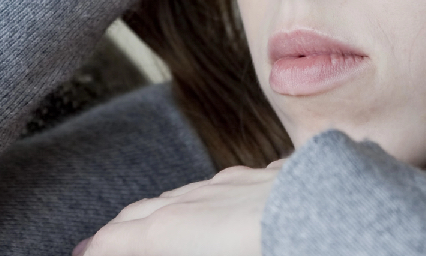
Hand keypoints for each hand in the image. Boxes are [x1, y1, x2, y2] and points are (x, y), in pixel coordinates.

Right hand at [73, 160, 284, 255]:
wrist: (342, 218)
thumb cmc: (279, 249)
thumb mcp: (194, 242)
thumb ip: (168, 241)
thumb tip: (164, 235)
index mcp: (178, 229)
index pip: (123, 238)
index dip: (99, 249)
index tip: (83, 255)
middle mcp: (203, 197)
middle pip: (149, 209)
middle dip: (124, 226)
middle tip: (105, 241)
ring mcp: (242, 182)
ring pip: (190, 192)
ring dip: (166, 208)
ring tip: (158, 220)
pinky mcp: (280, 177)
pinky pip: (233, 184)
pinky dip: (213, 197)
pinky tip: (225, 200)